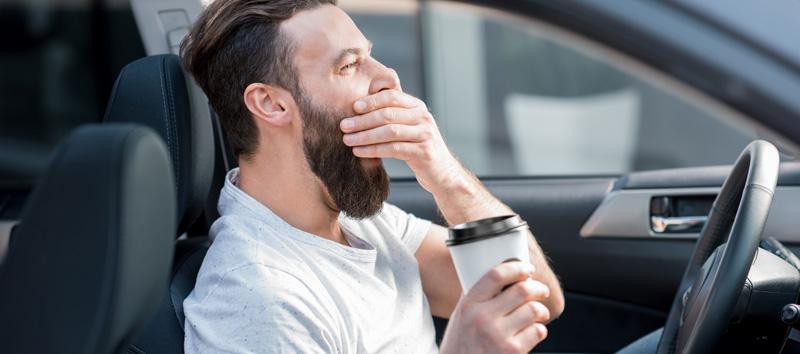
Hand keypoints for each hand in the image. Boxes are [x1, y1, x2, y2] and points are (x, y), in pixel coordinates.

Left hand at [340, 89, 463, 193]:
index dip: (371, 101)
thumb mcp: (408, 126)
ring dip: (365, 136)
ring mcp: (425, 134)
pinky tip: (359, 152)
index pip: (392, 97)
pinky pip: (394, 149)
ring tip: (347, 140)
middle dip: (363, 120)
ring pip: (390, 132)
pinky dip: (374, 150)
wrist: (442, 172)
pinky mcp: (424, 152)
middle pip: (388, 114)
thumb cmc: (417, 147)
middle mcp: (423, 117)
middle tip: (343, 126)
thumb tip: (360, 105)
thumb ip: (392, 114)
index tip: (353, 107)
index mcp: (417, 106)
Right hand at [439, 261, 550, 353]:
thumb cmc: (461, 343)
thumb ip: (477, 295)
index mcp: (469, 304)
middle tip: (541, 291)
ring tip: (539, 313)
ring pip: (534, 310)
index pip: (496, 275)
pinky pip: (538, 331)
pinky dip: (540, 329)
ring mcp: (498, 336)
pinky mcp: (512, 351)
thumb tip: (497, 273)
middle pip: (521, 290)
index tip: (527, 269)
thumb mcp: (461, 315)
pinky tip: (532, 331)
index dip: (517, 267)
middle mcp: (483, 318)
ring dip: (541, 310)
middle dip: (538, 288)